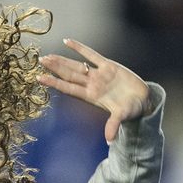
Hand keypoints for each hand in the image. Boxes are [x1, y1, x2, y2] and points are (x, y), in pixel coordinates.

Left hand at [38, 39, 152, 142]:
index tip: (40, 78)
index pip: (69, 88)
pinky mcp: (108, 66)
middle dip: (55, 68)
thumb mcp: (123, 116)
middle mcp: (92, 85)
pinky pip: (91, 54)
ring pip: (76, 65)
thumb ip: (114, 125)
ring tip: (48, 56)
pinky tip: (67, 41)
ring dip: (62, 60)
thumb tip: (110, 140)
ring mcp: (98, 75)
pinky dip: (79, 48)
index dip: (55, 83)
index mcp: (92, 96)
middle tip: (40, 61)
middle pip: (69, 75)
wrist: (143, 100)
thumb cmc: (132, 109)